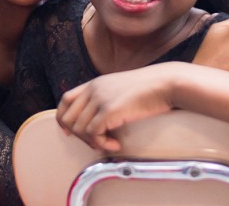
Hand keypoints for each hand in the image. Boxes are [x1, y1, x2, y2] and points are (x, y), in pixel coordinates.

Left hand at [56, 64, 178, 151]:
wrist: (165, 83)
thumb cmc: (149, 89)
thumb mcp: (119, 89)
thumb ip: (105, 98)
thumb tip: (98, 120)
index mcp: (94, 83)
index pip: (65, 100)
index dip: (63, 119)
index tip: (70, 133)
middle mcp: (93, 89)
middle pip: (69, 118)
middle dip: (79, 136)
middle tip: (98, 142)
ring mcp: (100, 98)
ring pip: (80, 128)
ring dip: (93, 142)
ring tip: (110, 144)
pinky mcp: (109, 110)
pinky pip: (94, 134)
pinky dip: (102, 144)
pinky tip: (116, 145)